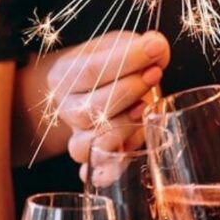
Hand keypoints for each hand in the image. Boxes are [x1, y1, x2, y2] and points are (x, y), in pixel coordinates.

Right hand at [46, 30, 170, 168]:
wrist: (104, 90)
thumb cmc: (115, 67)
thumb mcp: (123, 46)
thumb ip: (141, 45)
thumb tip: (156, 47)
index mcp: (63, 77)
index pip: (91, 70)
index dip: (127, 61)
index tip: (155, 50)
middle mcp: (65, 110)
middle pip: (90, 109)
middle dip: (128, 91)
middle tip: (154, 76)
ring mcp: (78, 138)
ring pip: (90, 144)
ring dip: (124, 127)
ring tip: (145, 109)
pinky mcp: (95, 162)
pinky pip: (96, 173)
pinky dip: (111, 169)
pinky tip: (128, 152)